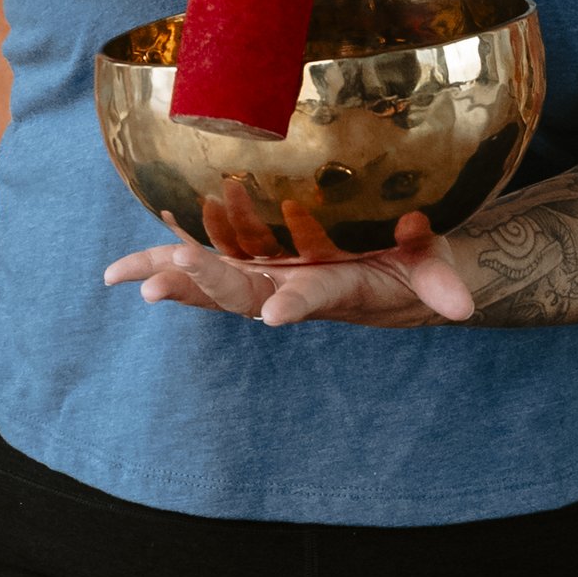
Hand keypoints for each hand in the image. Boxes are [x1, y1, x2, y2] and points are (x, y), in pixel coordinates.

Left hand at [103, 207, 474, 330]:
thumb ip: (440, 281)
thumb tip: (462, 305)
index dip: (294, 303)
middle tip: (167, 285)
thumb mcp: (431, 265)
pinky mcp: (243, 262)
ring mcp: (261, 277)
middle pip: (243, 295)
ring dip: (173, 283)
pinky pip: (193, 266)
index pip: (311, 297)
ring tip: (133, 284)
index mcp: (333, 287)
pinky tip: (115, 274)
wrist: (383, 273)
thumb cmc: (409, 261)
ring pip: (210, 285)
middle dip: (207, 288)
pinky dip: (156, 266)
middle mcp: (288, 288)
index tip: (275, 314)